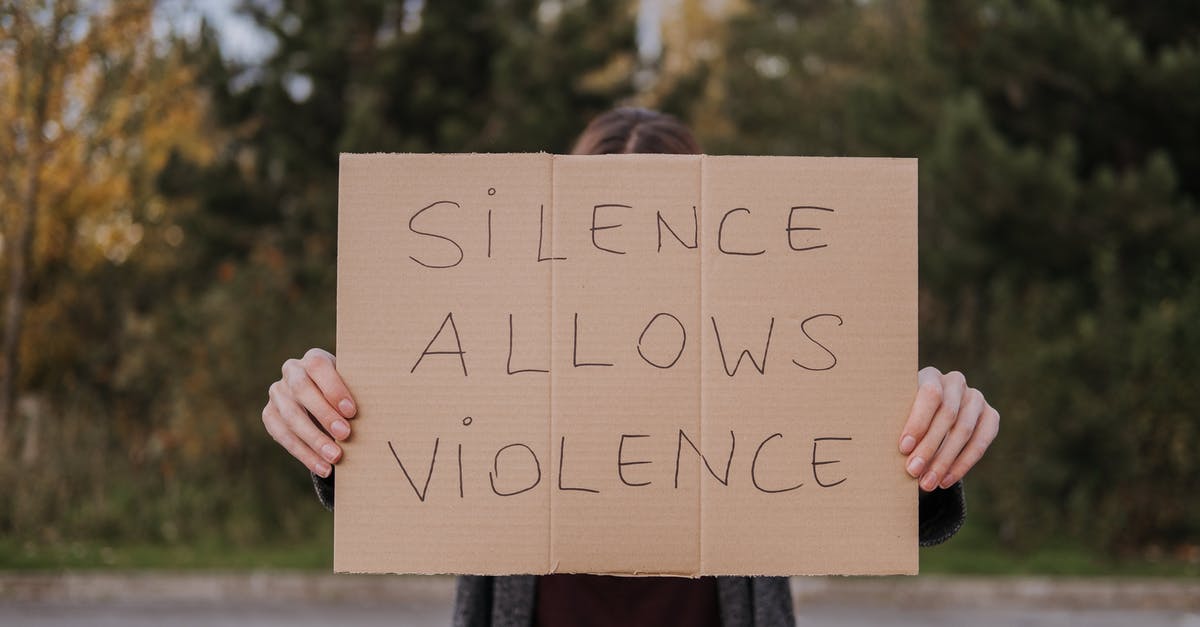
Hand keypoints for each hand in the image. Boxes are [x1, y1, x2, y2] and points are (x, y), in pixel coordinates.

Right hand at [262, 348, 356, 477]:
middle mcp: (292, 371)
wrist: (325, 400)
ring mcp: (277, 393)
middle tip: (345, 434)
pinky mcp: (269, 414)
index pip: (318, 367)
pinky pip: (283, 436)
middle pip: (302, 391)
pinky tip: (322, 467)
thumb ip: (360, 392)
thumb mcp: (354, 386)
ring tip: (335, 458)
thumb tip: (382, 409)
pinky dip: (304, 454)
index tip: (352, 411)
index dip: (334, 388)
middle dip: (324, 414)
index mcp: (314, 358)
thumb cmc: (347, 393)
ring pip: (291, 417)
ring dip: (314, 440)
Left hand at [899, 366, 999, 491]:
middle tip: (913, 471)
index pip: (930, 395)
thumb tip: (888, 450)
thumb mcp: (897, 414)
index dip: (918, 422)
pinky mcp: (991, 416)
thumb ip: (894, 423)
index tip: (904, 448)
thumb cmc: (904, 418)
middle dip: (929, 447)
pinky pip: (981, 442)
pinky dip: (963, 464)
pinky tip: (946, 480)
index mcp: (930, 375)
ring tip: (927, 483)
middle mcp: (955, 382)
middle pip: (947, 415)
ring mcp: (976, 398)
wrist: (929, 419)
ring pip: (964, 431)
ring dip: (945, 461)